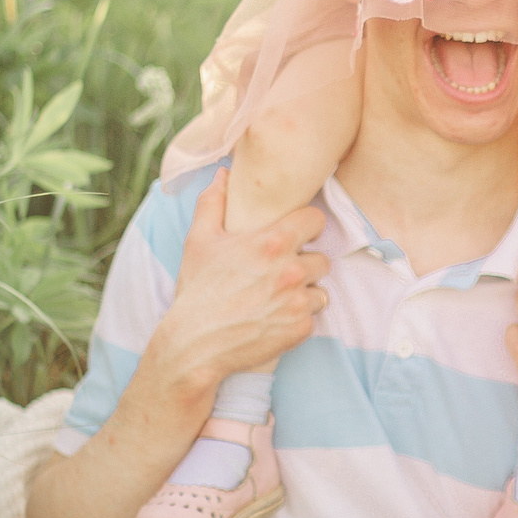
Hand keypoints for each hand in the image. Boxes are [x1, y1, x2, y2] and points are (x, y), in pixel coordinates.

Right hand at [143, 180, 329, 397]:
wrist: (195, 343)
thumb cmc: (197, 289)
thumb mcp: (199, 240)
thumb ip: (214, 202)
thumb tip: (223, 174)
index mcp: (274, 242)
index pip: (317, 220)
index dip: (306, 227)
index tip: (295, 235)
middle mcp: (292, 270)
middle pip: (322, 258)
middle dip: (305, 263)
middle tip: (281, 272)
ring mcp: (299, 302)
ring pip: (321, 289)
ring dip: (305, 292)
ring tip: (278, 297)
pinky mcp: (301, 329)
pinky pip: (313, 317)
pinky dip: (299, 318)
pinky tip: (275, 318)